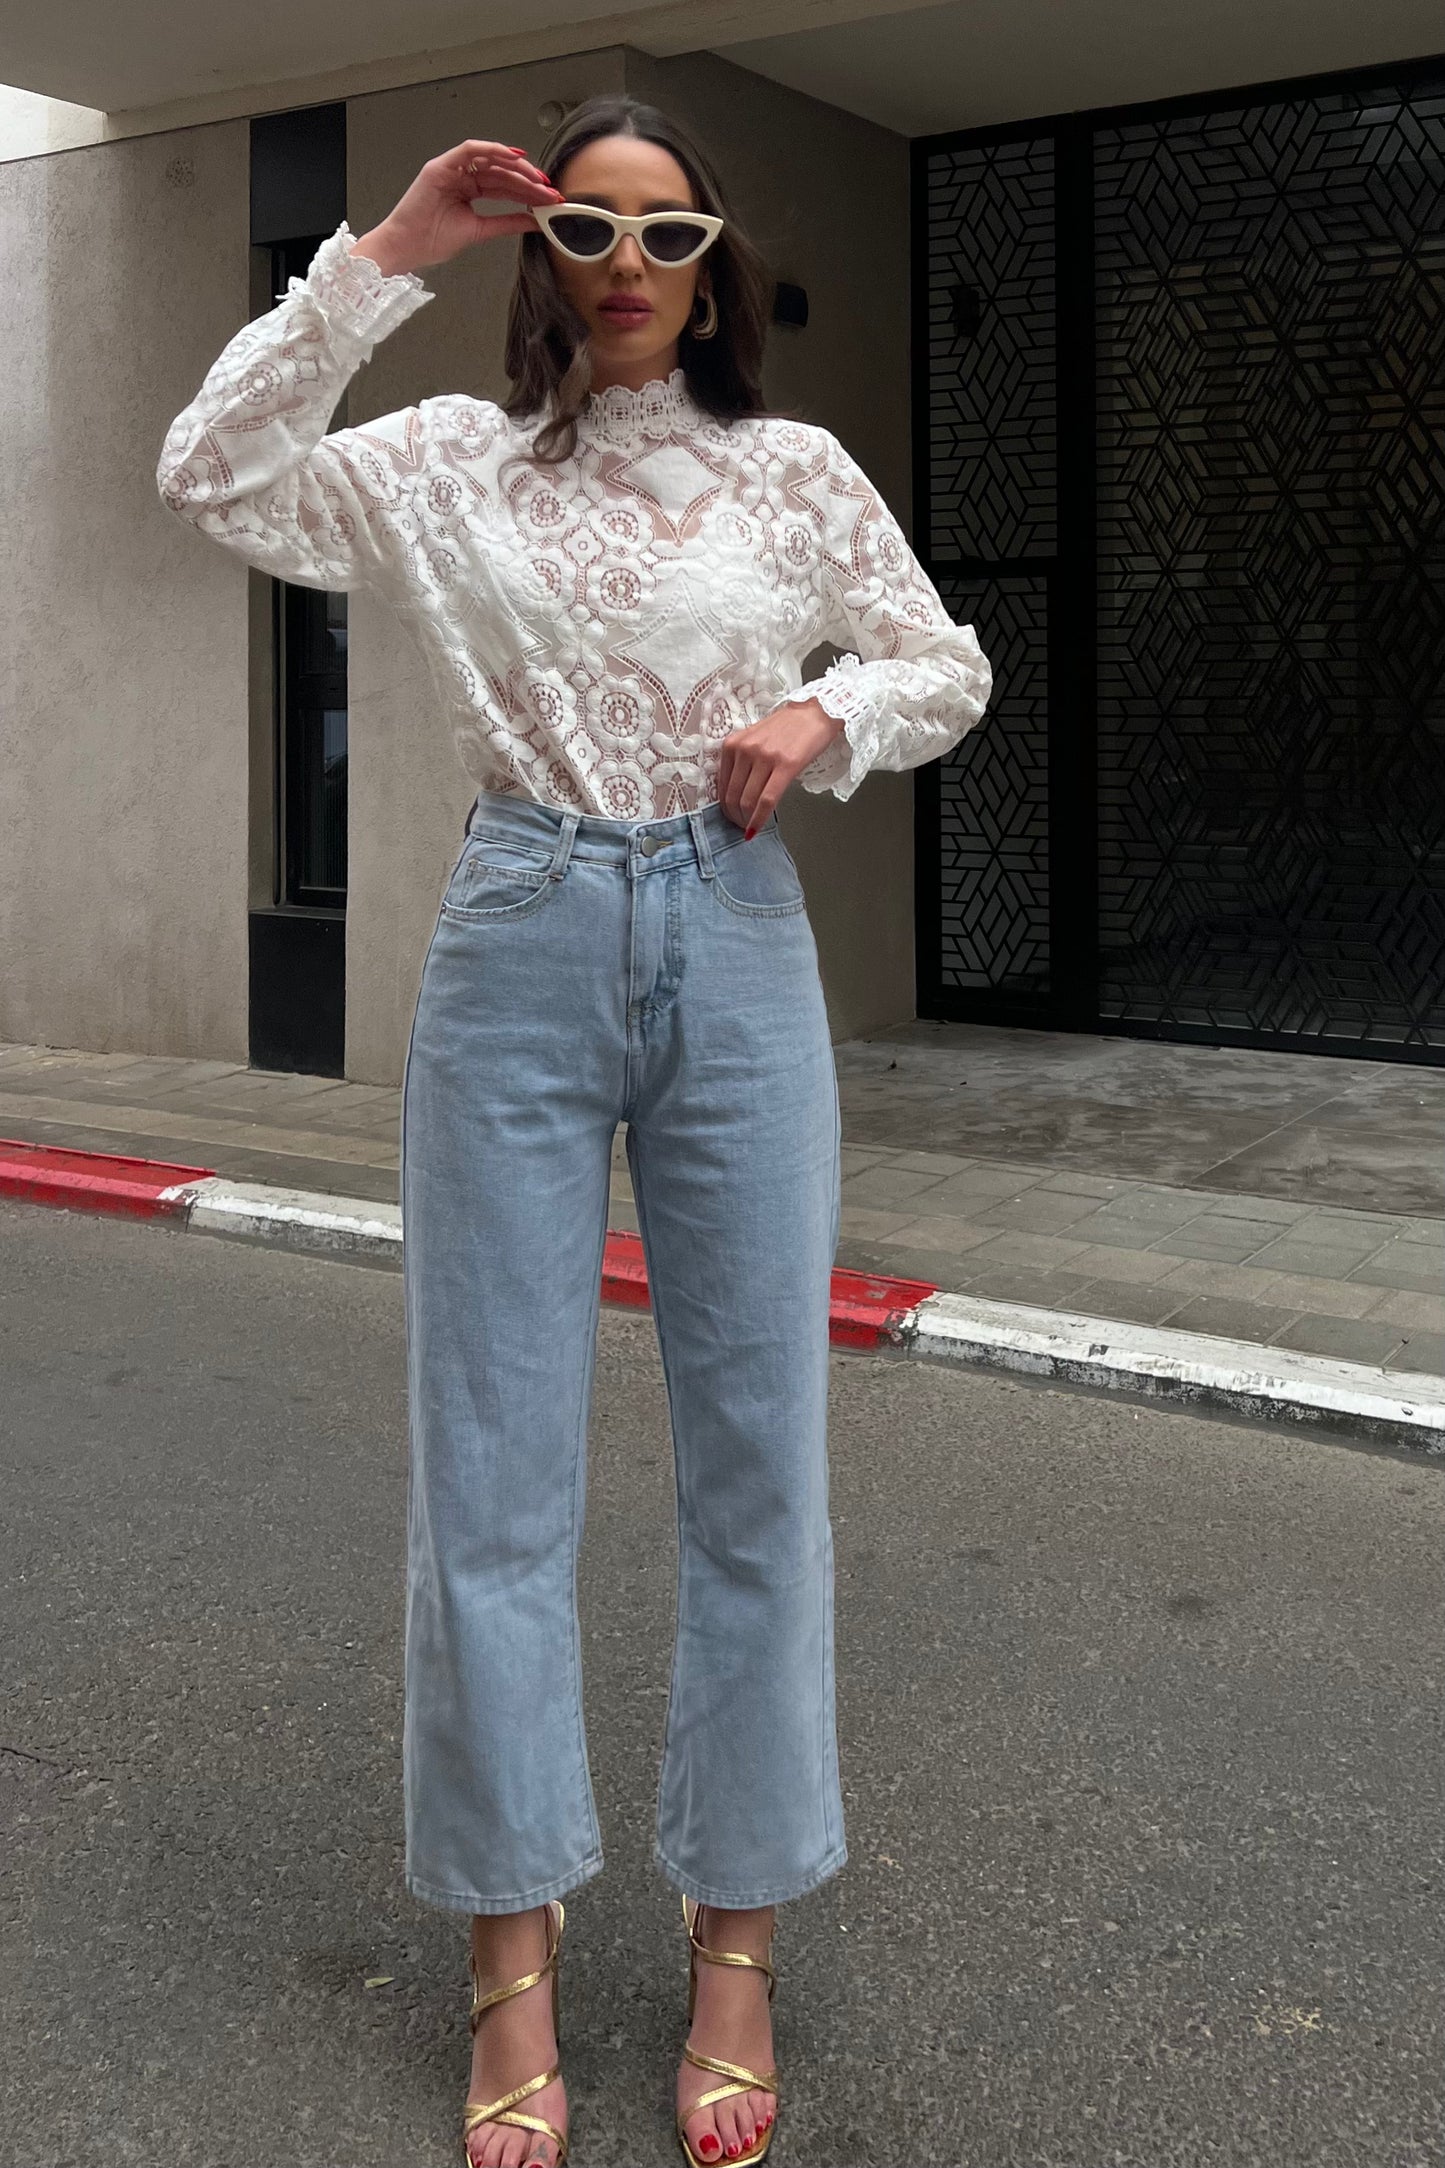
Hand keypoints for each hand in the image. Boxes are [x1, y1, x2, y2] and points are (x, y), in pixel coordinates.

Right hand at [349, 139, 563, 277]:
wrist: (405, 247)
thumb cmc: (431, 240)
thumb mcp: (479, 231)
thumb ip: (506, 223)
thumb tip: (533, 221)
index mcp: (467, 190)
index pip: (503, 186)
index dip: (527, 191)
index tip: (548, 199)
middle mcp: (461, 176)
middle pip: (501, 172)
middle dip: (527, 180)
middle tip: (549, 189)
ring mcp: (451, 169)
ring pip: (490, 159)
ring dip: (516, 167)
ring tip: (538, 179)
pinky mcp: (441, 166)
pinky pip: (470, 150)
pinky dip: (492, 151)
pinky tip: (514, 157)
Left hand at [716, 697, 845, 833]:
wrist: (815, 713)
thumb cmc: (786, 728)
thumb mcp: (754, 741)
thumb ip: (742, 763)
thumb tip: (736, 795)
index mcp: (733, 744)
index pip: (721, 785)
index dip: (725, 807)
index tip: (731, 817)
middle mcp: (745, 749)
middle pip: (733, 796)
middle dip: (734, 817)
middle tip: (741, 826)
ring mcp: (764, 757)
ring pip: (747, 801)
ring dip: (746, 821)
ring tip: (750, 827)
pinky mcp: (785, 765)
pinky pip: (767, 800)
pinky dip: (759, 819)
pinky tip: (756, 829)